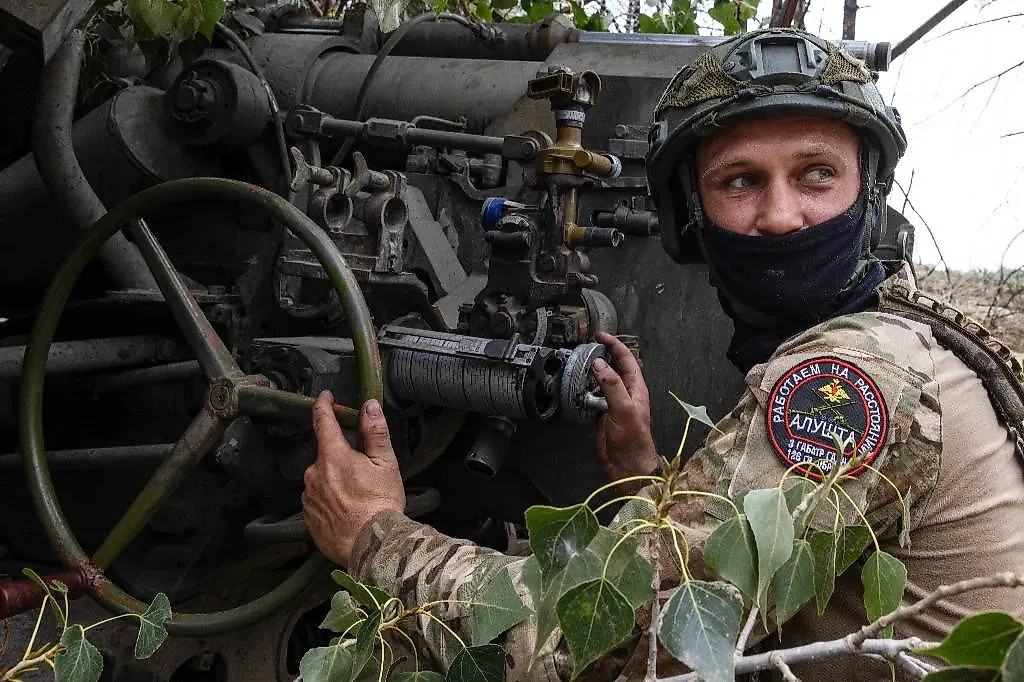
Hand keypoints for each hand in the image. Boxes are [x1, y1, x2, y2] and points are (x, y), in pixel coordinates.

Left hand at [302, 391, 405, 566]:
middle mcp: (313, 473)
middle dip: (340, 457)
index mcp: (332, 455)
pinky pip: (317, 501)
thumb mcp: (385, 463)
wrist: (370, 545)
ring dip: (334, 481)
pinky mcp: (307, 518)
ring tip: (357, 496)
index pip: (322, 421)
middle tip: (362, 471)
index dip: (324, 405)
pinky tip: (346, 510)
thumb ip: (374, 432)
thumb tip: (368, 405)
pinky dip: (329, 500)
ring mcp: (308, 497)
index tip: (326, 397)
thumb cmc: (380, 502)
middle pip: (325, 455)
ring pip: (320, 479)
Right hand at [591, 332, 658, 486]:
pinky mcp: (602, 415)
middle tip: (586, 346)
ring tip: (578, 364)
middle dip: (602, 354)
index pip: (626, 359)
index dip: (614, 345)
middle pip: (614, 367)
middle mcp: (625, 393)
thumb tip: (599, 364)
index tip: (600, 335)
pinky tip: (576, 388)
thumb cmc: (633, 439)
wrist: (627, 465)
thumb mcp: (624, 408)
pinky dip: (584, 390)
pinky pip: (592, 397)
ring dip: (591, 372)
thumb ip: (612, 385)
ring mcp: (613, 404)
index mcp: (635, 388)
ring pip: (602, 381)